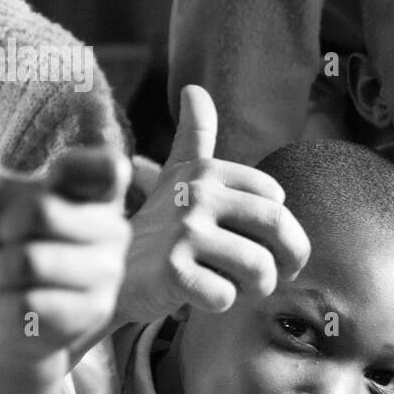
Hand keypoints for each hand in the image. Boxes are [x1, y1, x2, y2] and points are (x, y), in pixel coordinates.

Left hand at [0, 86, 131, 365]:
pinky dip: (9, 304)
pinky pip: (29, 301)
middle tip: (13, 242)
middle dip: (6, 231)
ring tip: (17, 279)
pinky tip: (24, 307)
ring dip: (3, 272)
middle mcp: (113, 232)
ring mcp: (106, 275)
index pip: (109, 167)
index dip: (72, 166)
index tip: (51, 173)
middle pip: (43, 212)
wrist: (8, 319)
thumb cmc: (4, 248)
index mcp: (97, 196)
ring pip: (30, 261)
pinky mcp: (89, 314)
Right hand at [120, 85, 309, 323]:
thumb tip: (194, 89)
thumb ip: (194, 136)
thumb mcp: (175, 177)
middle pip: (278, 227)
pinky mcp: (172, 273)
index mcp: (206, 172)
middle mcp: (197, 196)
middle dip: (287, 259)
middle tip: (274, 274)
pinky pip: (227, 296)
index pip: (275, 199)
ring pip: (259, 268)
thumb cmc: (155, 228)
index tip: (268, 245)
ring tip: (238, 288)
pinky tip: (203, 298)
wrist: (106, 273)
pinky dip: (222, 304)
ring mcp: (183, 233)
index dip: (282, 228)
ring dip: (257, 288)